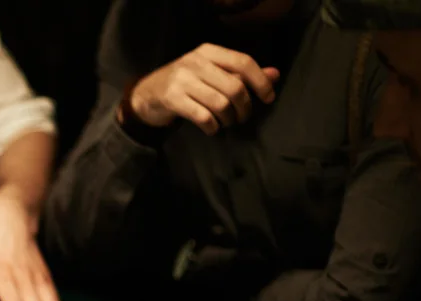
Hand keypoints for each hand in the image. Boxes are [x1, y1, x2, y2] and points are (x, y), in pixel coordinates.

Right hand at [126, 44, 280, 135]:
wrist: (145, 95)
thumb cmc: (184, 84)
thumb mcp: (212, 73)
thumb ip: (242, 74)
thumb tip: (275, 75)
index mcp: (208, 52)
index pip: (243, 62)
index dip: (260, 81)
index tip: (268, 98)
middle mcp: (195, 62)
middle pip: (234, 86)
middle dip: (244, 107)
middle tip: (242, 117)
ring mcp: (182, 80)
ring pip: (220, 103)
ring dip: (229, 119)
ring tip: (227, 124)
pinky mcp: (172, 99)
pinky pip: (203, 116)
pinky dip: (212, 127)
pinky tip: (212, 129)